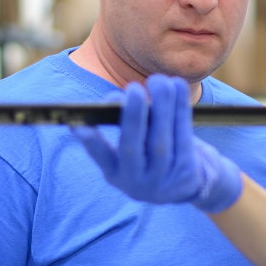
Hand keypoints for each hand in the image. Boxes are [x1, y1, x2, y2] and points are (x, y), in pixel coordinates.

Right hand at [73, 73, 243, 212]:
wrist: (186, 185)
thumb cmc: (151, 155)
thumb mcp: (131, 150)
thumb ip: (121, 126)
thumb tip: (114, 100)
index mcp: (116, 175)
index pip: (101, 157)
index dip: (91, 142)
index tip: (79, 124)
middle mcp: (136, 183)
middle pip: (132, 148)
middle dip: (132, 117)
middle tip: (133, 88)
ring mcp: (162, 180)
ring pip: (160, 141)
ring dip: (161, 107)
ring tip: (158, 80)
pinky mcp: (187, 172)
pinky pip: (183, 136)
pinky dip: (180, 108)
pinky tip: (178, 86)